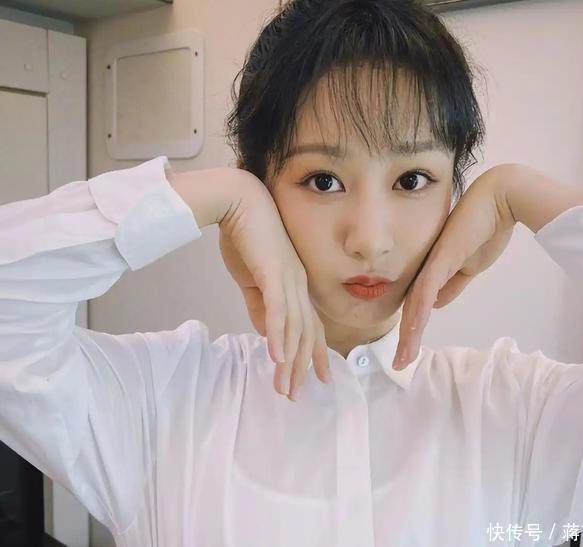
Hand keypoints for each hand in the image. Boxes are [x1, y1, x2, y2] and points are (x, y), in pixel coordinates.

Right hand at [218, 173, 331, 400]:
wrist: (239, 201)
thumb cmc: (245, 235)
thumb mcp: (252, 278)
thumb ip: (259, 304)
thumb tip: (264, 332)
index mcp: (295, 286)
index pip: (309, 326)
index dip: (314, 354)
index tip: (318, 378)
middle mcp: (298, 286)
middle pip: (304, 334)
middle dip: (300, 367)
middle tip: (294, 395)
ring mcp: (289, 280)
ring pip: (293, 328)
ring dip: (288, 360)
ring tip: (284, 387)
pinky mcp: (273, 273)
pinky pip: (278, 309)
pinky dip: (277, 334)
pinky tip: (276, 356)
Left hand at [392, 166, 516, 369]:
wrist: (498, 200)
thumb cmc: (485, 229)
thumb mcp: (469, 266)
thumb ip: (453, 285)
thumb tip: (437, 305)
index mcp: (433, 271)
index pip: (418, 305)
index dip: (412, 329)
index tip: (409, 352)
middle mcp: (426, 269)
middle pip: (411, 309)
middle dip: (406, 339)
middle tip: (400, 364)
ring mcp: (430, 265)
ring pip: (414, 306)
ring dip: (409, 335)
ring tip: (403, 360)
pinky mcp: (439, 260)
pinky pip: (425, 292)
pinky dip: (418, 316)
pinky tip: (412, 335)